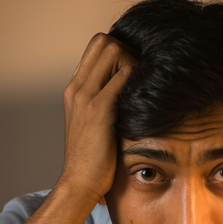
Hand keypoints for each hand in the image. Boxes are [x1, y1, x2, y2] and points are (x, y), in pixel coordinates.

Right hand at [57, 34, 135, 203]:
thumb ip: (104, 103)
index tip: (134, 73)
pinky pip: (123, 76)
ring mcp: (86, 96)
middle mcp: (77, 87)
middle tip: (141, 77)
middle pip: (104, 40)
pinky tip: (148, 99)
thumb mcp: (93, 124)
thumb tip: (129, 93)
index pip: (96, 46)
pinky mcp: (99, 110)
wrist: (79, 183)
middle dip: (127, 50)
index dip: (119, 51)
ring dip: (134, 62)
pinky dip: (138, 79)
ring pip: (114, 50)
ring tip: (144, 89)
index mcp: (75, 89)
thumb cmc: (92, 158)